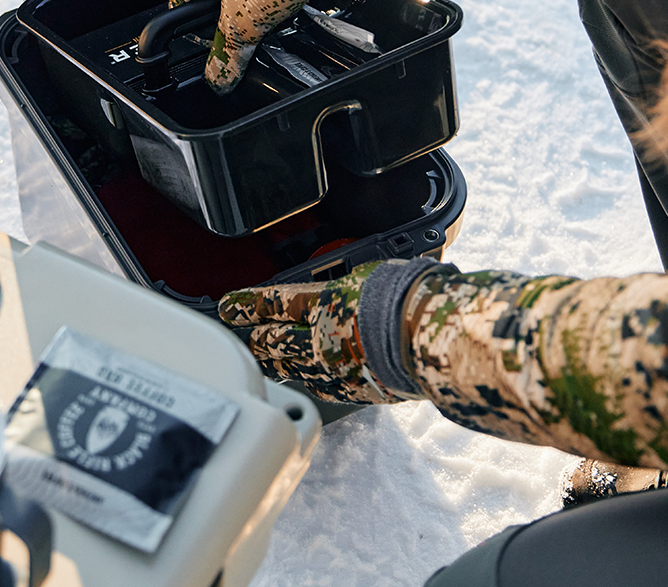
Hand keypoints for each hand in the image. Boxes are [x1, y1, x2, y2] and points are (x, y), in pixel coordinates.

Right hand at [169, 0, 318, 93]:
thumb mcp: (242, 26)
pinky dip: (267, 0)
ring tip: (263, 23)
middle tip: (240, 38)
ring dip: (248, 13)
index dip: (193, 30)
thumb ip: (226, 55)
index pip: (179, 4)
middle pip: (210, 2)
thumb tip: (217, 79)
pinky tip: (279, 9)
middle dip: (226, 23)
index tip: (210, 47)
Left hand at [218, 261, 404, 403]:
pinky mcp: (351, 391)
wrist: (438, 337)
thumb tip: (337, 294)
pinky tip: (306, 375)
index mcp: (323, 304)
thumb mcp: (369, 277)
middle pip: (273, 340)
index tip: (230, 306)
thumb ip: (343, 288)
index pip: (273, 304)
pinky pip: (320, 385)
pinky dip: (309, 377)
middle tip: (243, 333)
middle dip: (255, 336)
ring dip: (276, 361)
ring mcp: (334, 369)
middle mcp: (321, 339)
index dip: (247, 305)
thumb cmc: (412, 300)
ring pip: (291, 368)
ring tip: (267, 357)